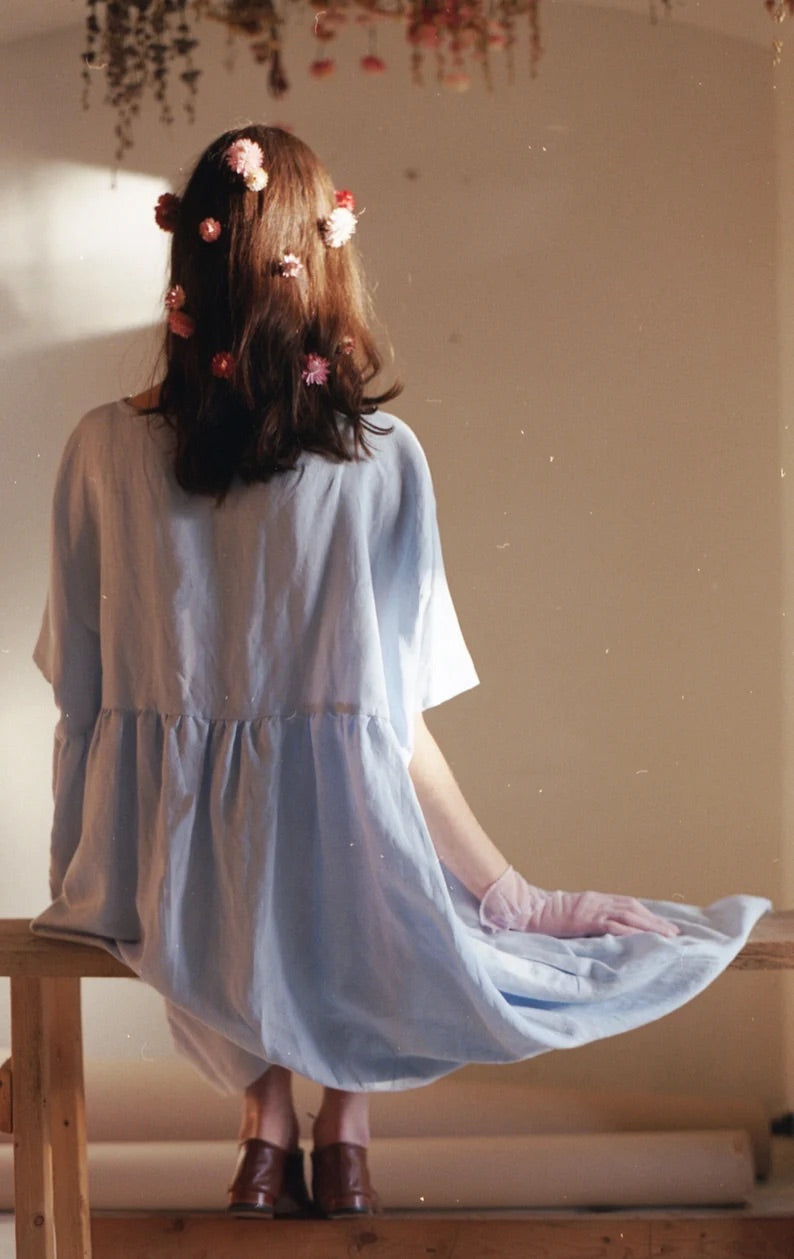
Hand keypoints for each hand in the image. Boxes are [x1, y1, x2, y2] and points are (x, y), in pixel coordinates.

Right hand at [479, 866, 679, 938]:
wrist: (524, 911)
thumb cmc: (543, 918)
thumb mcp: (569, 920)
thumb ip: (587, 925)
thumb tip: (606, 939)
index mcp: (593, 901)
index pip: (628, 905)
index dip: (648, 915)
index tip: (664, 925)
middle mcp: (597, 901)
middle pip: (634, 908)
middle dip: (656, 920)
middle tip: (676, 933)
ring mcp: (592, 908)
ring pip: (629, 914)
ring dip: (651, 925)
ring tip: (669, 937)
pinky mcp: (585, 919)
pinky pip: (613, 924)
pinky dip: (632, 930)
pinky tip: (645, 937)